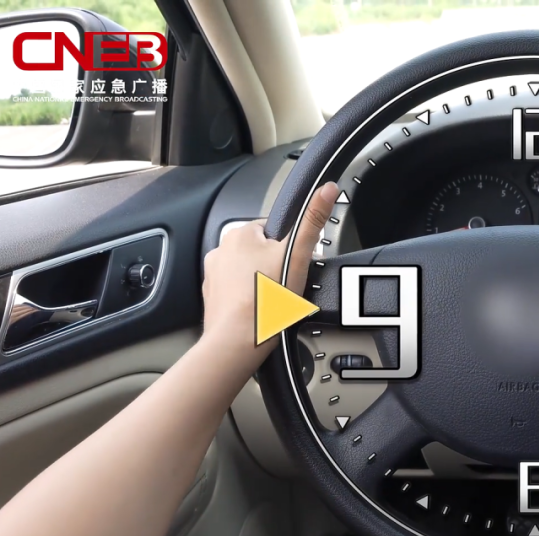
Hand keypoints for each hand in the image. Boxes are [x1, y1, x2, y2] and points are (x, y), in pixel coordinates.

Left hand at [201, 182, 338, 365]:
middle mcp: (221, 250)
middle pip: (261, 252)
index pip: (273, 229)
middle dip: (275, 266)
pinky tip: (260, 310)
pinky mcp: (213, 298)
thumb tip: (325, 190)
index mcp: (240, 234)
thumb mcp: (297, 256)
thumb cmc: (264, 302)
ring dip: (261, 282)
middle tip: (287, 285)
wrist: (237, 343)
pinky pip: (236, 292)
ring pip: (248, 272)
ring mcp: (214, 276)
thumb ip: (312, 221)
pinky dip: (248, 299)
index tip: (295, 263)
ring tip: (273, 301)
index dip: (290, 246)